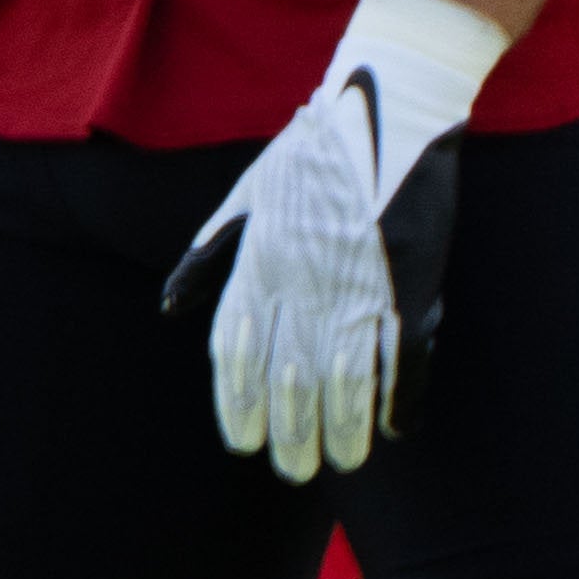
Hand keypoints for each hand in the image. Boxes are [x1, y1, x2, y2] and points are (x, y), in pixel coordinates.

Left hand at [164, 0, 492, 479]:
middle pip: (290, 378)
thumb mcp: (243, 201)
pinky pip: (403, 354)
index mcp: (259, 264)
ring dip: (343, 428)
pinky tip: (396, 429)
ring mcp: (357, 284)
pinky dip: (400, 396)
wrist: (385, 107)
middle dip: (291, 432)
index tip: (242, 442)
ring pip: (345, 378)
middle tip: (295, 471)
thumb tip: (167, 309)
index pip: (237, 353)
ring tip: (341, 464)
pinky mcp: (410, 280)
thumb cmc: (311, 156)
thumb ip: (208, 259)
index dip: (239, 404)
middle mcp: (302, 283)